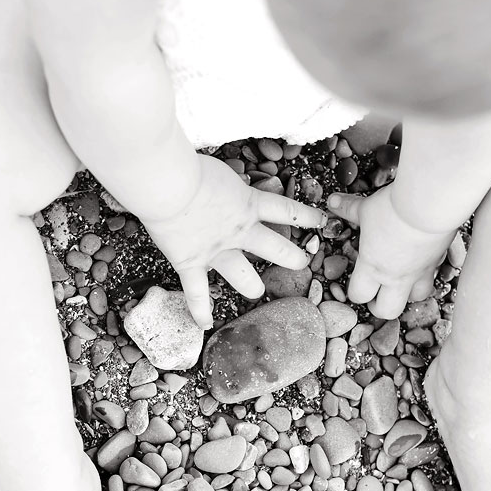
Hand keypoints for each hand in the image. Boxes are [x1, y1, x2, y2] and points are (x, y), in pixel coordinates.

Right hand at [143, 155, 326, 327]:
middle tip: (300, 263)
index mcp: (248, 203)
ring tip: (256, 292)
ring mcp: (217, 251)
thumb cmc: (189, 166)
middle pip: (276, 250)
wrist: (169, 184)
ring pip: (244, 277)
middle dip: (292, 258)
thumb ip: (229, 183)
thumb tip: (227, 183)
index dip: (306, 217)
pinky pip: (197, 291)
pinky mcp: (192, 262)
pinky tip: (205, 324)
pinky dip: (200, 309)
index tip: (321, 221)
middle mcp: (239, 231)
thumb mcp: (221, 170)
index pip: (287, 211)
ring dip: (252, 286)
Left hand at [328, 187, 456, 318]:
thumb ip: (349, 208)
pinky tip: (426, 261)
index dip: (355, 293)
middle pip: (387, 311)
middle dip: (380, 307)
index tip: (357, 285)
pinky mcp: (439, 261)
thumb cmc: (393, 210)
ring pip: (416, 299)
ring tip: (403, 281)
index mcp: (373, 267)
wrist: (429, 206)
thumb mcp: (366, 209)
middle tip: (377, 294)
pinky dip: (430, 273)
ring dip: (409, 293)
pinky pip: (436, 276)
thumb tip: (333, 201)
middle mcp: (396, 276)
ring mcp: (420, 272)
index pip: (359, 295)